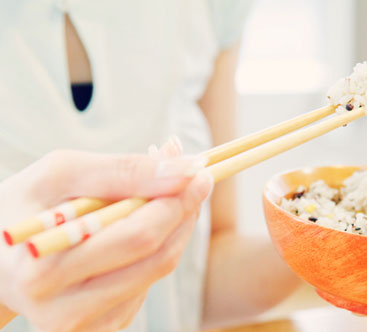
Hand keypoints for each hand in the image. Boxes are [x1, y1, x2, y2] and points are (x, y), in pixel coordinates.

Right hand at [0, 140, 211, 330]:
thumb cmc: (25, 205)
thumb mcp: (60, 173)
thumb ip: (122, 171)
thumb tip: (185, 169)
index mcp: (42, 268)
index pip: (137, 236)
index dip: (177, 201)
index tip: (200, 170)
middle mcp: (60, 310)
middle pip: (156, 257)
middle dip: (184, 211)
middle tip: (197, 178)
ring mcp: (81, 326)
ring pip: (157, 271)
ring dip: (175, 227)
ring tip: (166, 195)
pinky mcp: (99, 328)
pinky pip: (146, 284)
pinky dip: (156, 249)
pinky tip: (143, 226)